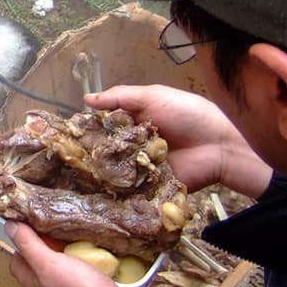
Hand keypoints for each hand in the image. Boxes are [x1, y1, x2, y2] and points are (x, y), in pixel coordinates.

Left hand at [6, 221, 157, 286]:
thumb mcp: (49, 264)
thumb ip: (30, 246)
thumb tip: (10, 227)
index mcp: (35, 284)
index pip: (19, 261)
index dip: (21, 242)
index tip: (31, 223)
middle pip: (40, 264)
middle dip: (45, 245)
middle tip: (55, 228)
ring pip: (63, 270)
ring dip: (68, 254)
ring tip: (75, 237)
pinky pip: (85, 277)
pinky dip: (88, 264)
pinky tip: (96, 255)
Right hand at [85, 84, 271, 196]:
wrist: (218, 146)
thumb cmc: (188, 115)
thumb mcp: (153, 96)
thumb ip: (120, 97)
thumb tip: (86, 100)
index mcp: (133, 122)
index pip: (103, 125)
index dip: (87, 129)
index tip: (67, 132)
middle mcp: (132, 145)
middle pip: (104, 150)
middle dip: (89, 153)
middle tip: (68, 157)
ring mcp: (139, 167)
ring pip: (112, 170)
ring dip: (99, 172)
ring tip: (76, 175)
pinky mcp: (147, 186)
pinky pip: (127, 188)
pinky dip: (115, 189)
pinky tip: (95, 189)